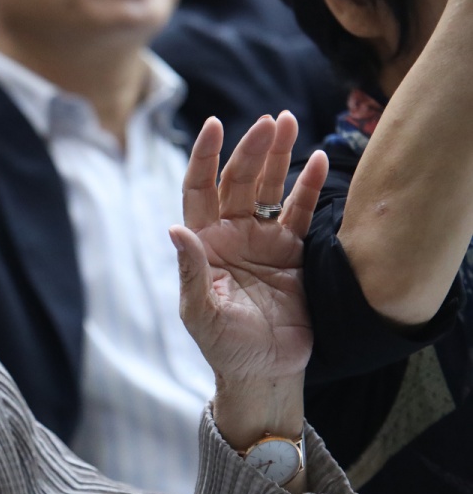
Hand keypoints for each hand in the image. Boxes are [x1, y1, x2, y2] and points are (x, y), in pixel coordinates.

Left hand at [172, 114, 327, 441]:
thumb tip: (175, 230)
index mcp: (203, 243)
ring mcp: (263, 240)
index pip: (198, 189)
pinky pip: (301, 211)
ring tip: (286, 122)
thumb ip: (191, 271)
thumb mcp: (200, 312)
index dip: (205, 157)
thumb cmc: (224, 346)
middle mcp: (231, 235)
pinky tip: (319, 159)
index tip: (215, 125)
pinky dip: (310, 186)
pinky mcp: (294, 252)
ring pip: (269, 187)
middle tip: (268, 121)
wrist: (265, 372)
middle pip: (238, 181)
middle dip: (251, 150)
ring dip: (278, 156)